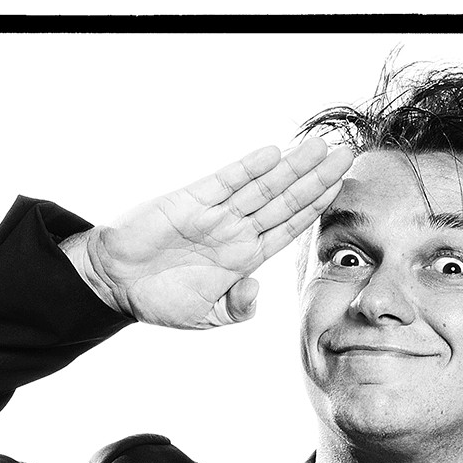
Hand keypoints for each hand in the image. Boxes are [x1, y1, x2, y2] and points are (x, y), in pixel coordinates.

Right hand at [84, 137, 353, 329]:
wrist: (115, 282)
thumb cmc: (160, 299)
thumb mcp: (206, 316)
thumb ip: (237, 308)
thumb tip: (256, 290)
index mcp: (243, 257)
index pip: (287, 227)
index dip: (314, 208)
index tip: (340, 190)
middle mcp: (235, 230)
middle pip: (284, 200)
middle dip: (316, 179)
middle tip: (346, 156)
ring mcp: (215, 212)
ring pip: (262, 186)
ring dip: (291, 167)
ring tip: (319, 146)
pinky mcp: (190, 200)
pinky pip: (224, 181)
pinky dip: (247, 168)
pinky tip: (272, 154)